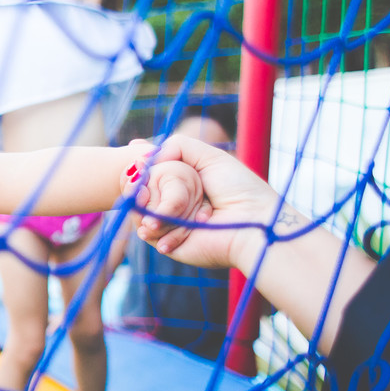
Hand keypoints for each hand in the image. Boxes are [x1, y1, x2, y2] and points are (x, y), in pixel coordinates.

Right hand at [126, 135, 286, 271]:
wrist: (253, 223)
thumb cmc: (239, 189)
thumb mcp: (210, 156)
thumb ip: (177, 146)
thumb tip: (144, 160)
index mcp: (183, 185)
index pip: (148, 174)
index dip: (139, 168)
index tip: (137, 160)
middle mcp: (173, 205)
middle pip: (137, 191)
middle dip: (139, 184)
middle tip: (141, 181)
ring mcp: (169, 225)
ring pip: (138, 210)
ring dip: (150, 204)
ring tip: (168, 204)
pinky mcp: (167, 244)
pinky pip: (146, 230)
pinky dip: (156, 223)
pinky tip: (171, 222)